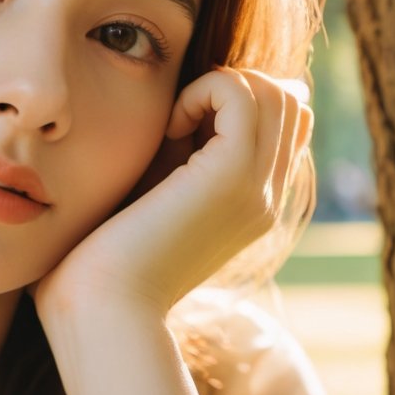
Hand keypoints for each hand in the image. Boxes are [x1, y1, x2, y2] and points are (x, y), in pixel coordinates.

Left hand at [27, 65, 313, 319]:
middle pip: (291, 101)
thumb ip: (181, 151)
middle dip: (234, 86)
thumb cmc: (106, 256)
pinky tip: (169, 127)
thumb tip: (185, 104)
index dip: (241, 102)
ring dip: (220, 86)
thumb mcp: (156, 189)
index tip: (184, 125)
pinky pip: (242, 94)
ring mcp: (260, 189)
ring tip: (175, 124)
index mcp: (256, 202)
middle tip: (179, 119)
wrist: (103, 308)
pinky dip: (203, 90)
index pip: (289, 122)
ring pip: (276, 92)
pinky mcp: (234, 178)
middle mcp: (270, 197)